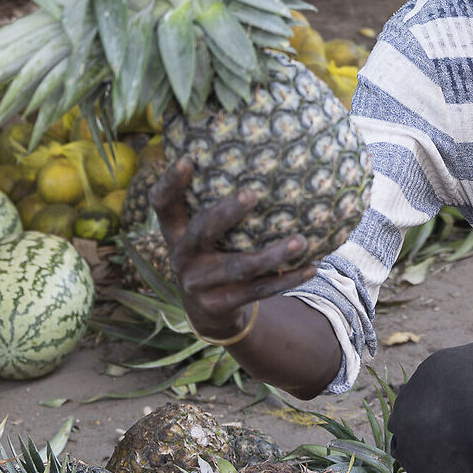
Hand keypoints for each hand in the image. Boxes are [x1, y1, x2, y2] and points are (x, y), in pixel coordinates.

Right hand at [150, 158, 315, 338]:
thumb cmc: (212, 254)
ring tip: (300, 241)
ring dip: (272, 255)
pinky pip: (256, 291)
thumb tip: (261, 159)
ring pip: (238, 267)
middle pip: (201, 231)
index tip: (189, 159)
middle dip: (226, 213)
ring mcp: (197, 284)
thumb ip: (213, 205)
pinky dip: (285, 279)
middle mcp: (181, 256)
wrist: (206, 312)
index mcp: (174, 231)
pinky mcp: (218, 305)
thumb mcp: (200, 233)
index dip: (170, 182)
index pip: (162, 203)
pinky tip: (310, 267)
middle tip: (251, 194)